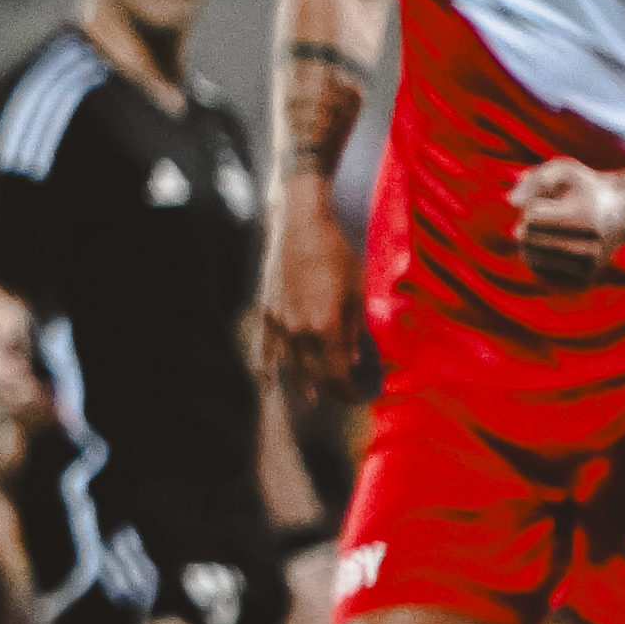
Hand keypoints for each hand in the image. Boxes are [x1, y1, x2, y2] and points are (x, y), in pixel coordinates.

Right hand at [260, 203, 364, 407]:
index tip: (358, 397)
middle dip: (330, 389)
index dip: (348, 389)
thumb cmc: (337, 252)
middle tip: (342, 397)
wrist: (301, 225)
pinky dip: (266, 365)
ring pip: (289, 364)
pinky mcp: (267, 310)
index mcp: (326, 325)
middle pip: (314, 373)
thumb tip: (355, 357)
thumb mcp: (358, 289)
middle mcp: (300, 329)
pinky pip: (265, 345)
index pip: (337, 371)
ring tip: (310, 398)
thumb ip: (355, 327)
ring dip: (300, 383)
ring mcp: (279, 321)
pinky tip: (265, 381)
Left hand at [507, 159, 624, 285]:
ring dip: (531, 241)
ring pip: (531, 258)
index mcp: (585, 222)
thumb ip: (535, 179)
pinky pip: (539, 273)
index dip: (533, 206)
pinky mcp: (581, 282)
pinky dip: (536, 257)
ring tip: (552, 230)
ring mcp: (587, 270)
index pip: (531, 218)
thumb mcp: (564, 169)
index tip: (552, 202)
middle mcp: (590, 250)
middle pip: (529, 239)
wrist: (623, 211)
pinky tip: (551, 245)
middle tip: (551, 216)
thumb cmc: (586, 187)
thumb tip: (512, 202)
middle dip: (530, 224)